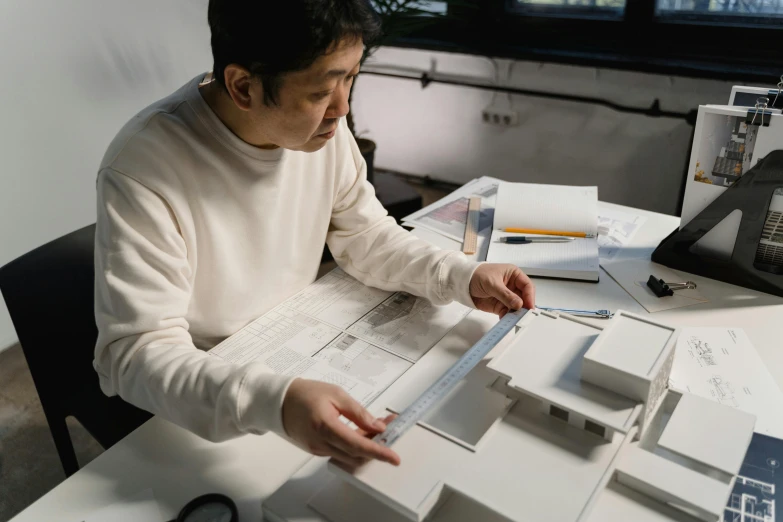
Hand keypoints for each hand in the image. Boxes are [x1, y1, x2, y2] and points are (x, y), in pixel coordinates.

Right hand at [281, 378, 400, 466]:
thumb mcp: (336, 394)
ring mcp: (318, 449)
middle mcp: (321, 443)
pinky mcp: (317, 450)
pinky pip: (340, 452)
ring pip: (349, 455)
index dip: (378, 452)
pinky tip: (361, 431)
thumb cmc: (305, 393)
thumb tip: (377, 426)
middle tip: (391, 429)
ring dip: (366, 446)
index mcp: (325, 427)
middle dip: (376, 446)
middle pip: (356, 455)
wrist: (279, 401)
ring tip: (378, 427)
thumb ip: (358, 412)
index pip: (357, 445)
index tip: (394, 457)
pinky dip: (354, 445)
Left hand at [469, 263, 535, 316]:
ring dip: (516, 314)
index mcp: (514, 274)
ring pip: (516, 307)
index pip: (527, 286)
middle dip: (524, 307)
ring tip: (514, 320)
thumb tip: (518, 304)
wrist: (462, 283)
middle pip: (524, 298)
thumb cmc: (477, 275)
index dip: (530, 296)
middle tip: (523, 316)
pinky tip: (506, 321)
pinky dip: (507, 317)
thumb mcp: (492, 283)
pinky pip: (507, 313)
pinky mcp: (500, 306)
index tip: (529, 306)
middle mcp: (512, 286)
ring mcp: (507, 297)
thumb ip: (505, 294)